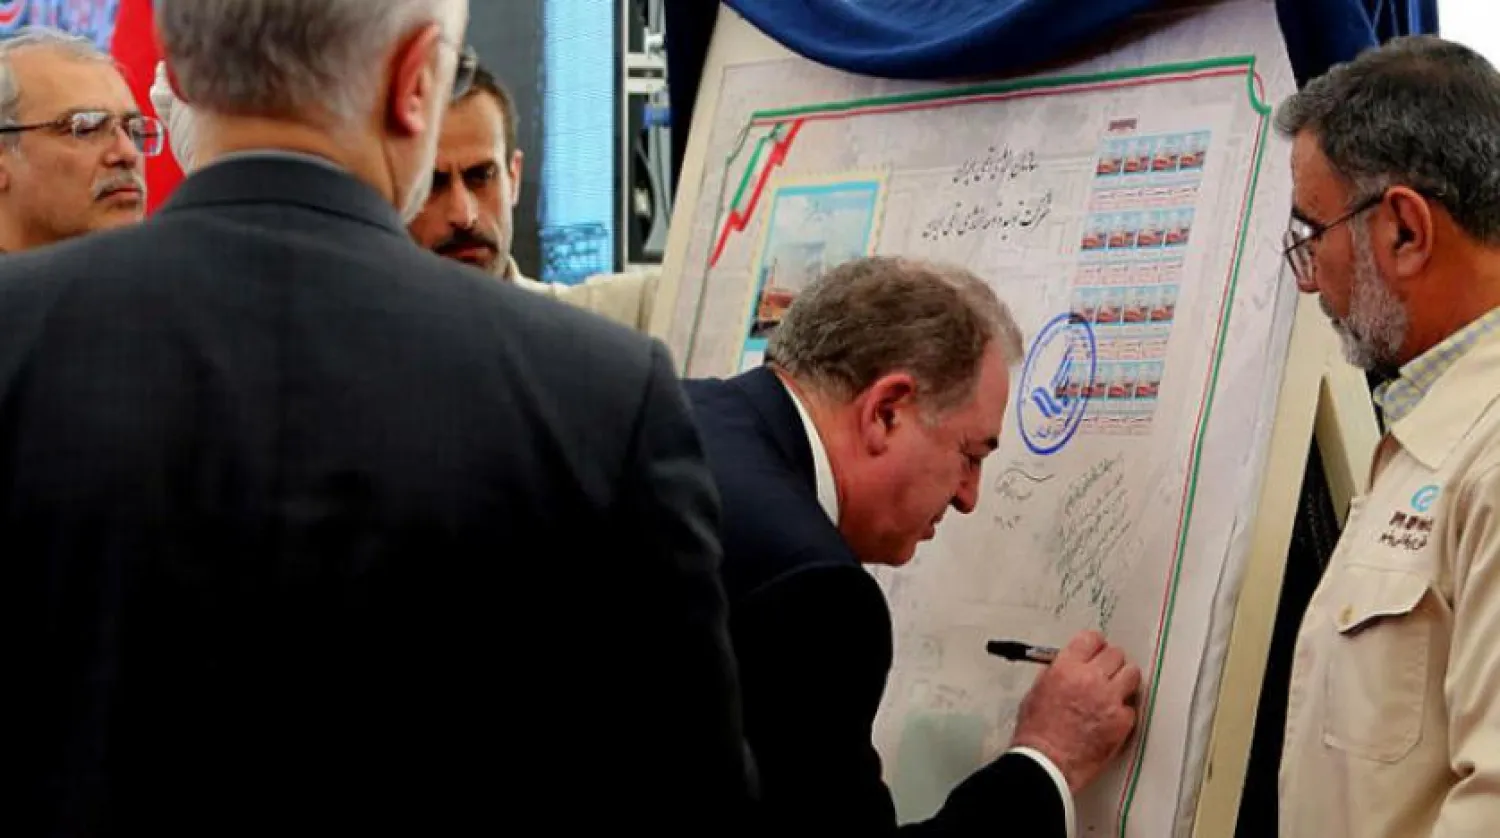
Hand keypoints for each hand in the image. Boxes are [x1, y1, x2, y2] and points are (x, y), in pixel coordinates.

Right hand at [1009, 630, 1140, 792]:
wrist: (1047, 763)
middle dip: (1111, 662)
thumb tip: (1068, 667)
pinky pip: (1131, 707)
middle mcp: (1090, 678)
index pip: (1091, 639)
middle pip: (1116, 654)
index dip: (1095, 645)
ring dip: (1124, 680)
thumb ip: (1056, 674)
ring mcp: (1109, 700)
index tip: (1097, 650)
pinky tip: (1111, 718)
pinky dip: (1123, 712)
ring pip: (1131, 674)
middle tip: (1107, 672)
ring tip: (1115, 691)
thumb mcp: (1036, 692)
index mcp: (1066, 668)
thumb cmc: (1036, 734)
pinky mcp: (1122, 721)